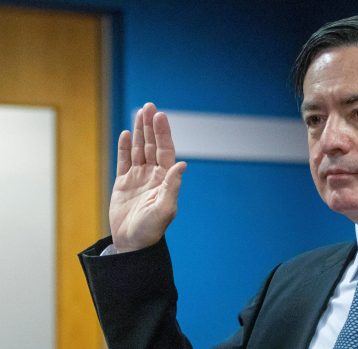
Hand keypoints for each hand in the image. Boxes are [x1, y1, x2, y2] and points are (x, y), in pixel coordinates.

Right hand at [109, 102, 186, 252]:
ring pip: (139, 149)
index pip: (164, 150)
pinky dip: (124, 148)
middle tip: (149, 106)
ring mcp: (138, 178)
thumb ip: (172, 186)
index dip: (162, 133)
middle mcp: (153, 175)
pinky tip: (125, 134)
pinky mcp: (123, 183)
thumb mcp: (165, 208)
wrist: (132, 244)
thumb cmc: (151, 229)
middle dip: (150, 126)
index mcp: (165, 179)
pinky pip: (123, 161)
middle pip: (152, 145)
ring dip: (138, 131)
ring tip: (139, 113)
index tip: (160, 115)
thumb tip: (183, 164)